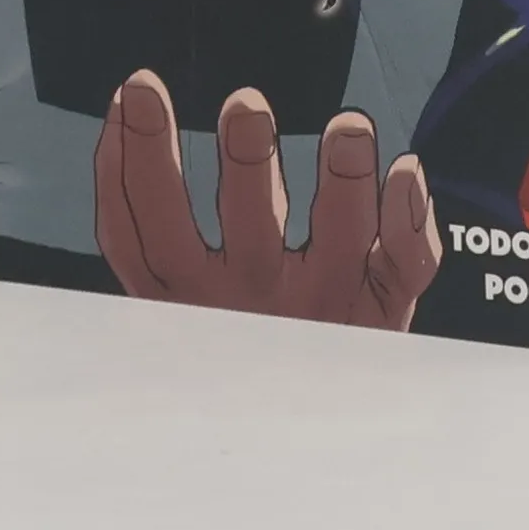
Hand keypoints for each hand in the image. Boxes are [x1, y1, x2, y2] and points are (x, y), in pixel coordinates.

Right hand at [94, 68, 442, 328]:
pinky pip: (403, 268)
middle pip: (248, 236)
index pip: (147, 233)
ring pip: (338, 245)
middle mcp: (255, 306)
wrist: (312, 440)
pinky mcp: (385, 311)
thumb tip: (118, 122)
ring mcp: (326, 308)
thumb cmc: (239, 340)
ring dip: (344, 182)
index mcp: (191, 303)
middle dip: (247, 166)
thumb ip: (144, 225)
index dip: (131, 160)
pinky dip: (410, 220)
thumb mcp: (177, 301)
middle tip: (247, 104)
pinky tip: (405, 169)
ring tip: (348, 127)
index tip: (135, 89)